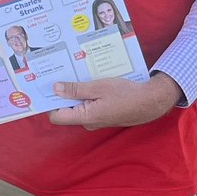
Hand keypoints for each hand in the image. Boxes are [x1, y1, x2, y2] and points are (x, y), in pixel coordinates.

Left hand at [47, 73, 183, 130]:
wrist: (151, 102)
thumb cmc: (126, 94)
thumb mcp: (99, 87)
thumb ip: (76, 89)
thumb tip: (55, 89)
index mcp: (85, 117)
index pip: (57, 116)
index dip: (49, 103)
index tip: (45, 88)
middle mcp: (88, 122)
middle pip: (66, 110)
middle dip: (61, 94)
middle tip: (58, 75)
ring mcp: (96, 120)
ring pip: (78, 106)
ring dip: (75, 92)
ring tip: (73, 73)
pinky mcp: (103, 115)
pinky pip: (88, 105)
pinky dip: (86, 94)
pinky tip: (89, 81)